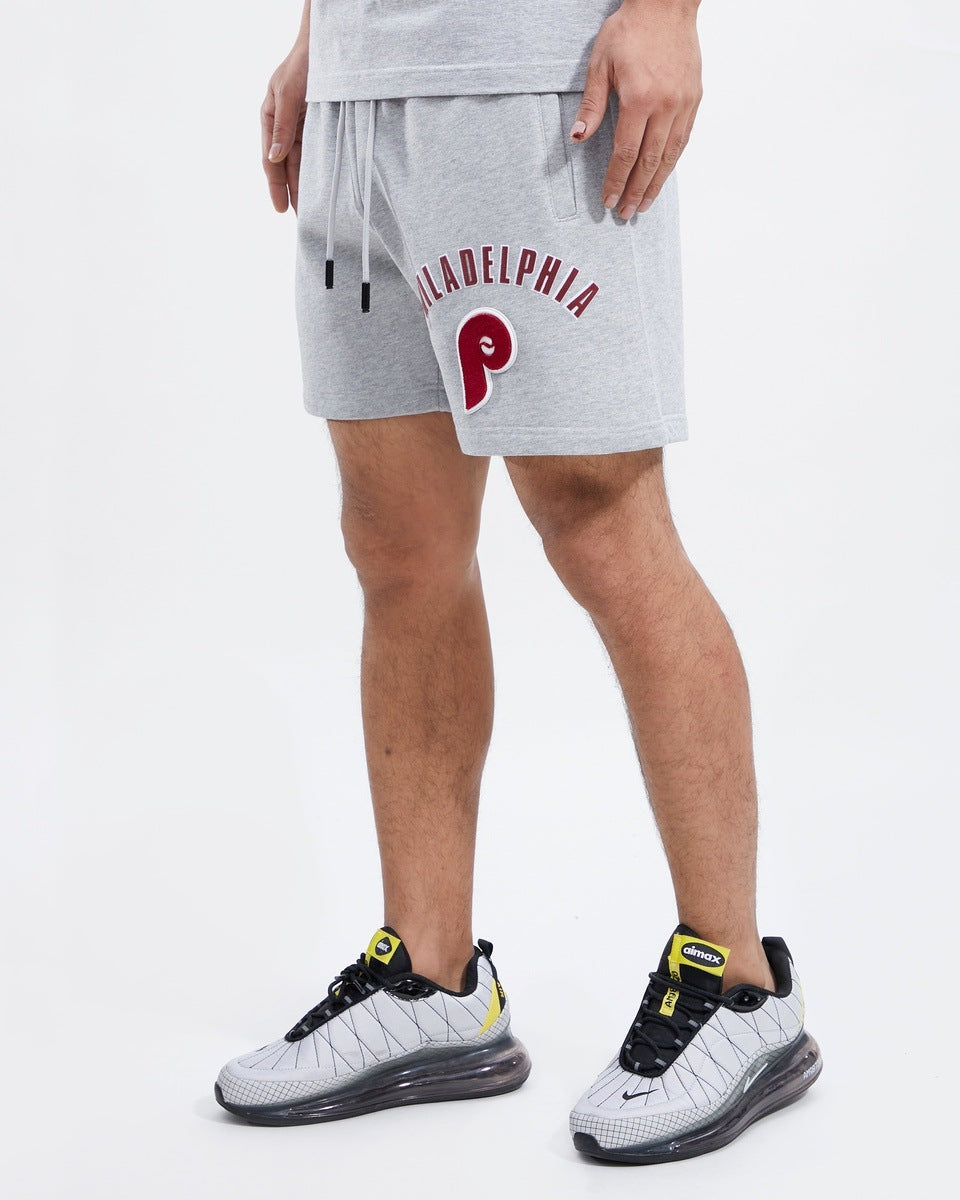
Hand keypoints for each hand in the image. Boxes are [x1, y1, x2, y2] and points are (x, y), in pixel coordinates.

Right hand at [261, 43, 308, 212]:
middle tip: (302, 219)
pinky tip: (324, 187)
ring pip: (302, 162)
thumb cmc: (302, 63)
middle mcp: (283, 125)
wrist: (326, 44)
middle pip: (286, 166)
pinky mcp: (318, 124)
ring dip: (306, 184)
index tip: (281, 209)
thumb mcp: (288, 93)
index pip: (271, 160)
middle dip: (292, 192)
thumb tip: (274, 157)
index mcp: (269, 117)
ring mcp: (300, 125)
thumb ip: (281, 125)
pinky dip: (318, 169)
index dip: (276, 186)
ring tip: (314, 209)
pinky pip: (316, 151)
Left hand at [570, 0, 701, 219]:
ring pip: (669, 156)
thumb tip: (577, 138)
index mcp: (639, 99)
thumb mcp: (600, 63)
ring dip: (656, 184)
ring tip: (644, 204)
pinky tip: (662, 176)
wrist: (666, 5)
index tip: (608, 199)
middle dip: (635, 191)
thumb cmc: (630, 30)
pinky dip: (671, 162)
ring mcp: (683, 104)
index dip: (616, 180)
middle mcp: (665, 106)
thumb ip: (592, 104)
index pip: (625, 153)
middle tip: (625, 212)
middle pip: (648, 162)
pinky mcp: (694, 99)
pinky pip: (683, 139)